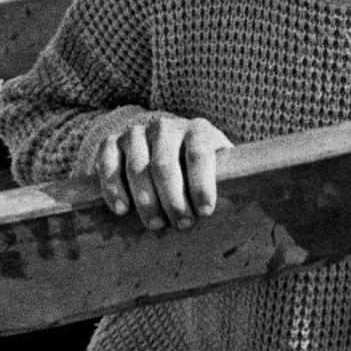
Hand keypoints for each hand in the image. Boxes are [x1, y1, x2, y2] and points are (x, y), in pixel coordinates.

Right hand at [94, 113, 232, 231]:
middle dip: (173, 198)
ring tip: (155, 224)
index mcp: (197, 130)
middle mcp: (165, 126)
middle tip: (180, 224)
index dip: (202, 184)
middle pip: (165, 164)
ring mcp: (136, 132)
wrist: (164, 146)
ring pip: (138, 167)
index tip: (205, 212)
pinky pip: (108, 164)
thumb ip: (227, 179)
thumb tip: (242, 209)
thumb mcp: (217, 166)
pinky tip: (122, 210)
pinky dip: (113, 188)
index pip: (199, 153)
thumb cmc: (197, 168)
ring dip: (146, 199)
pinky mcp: (111, 142)